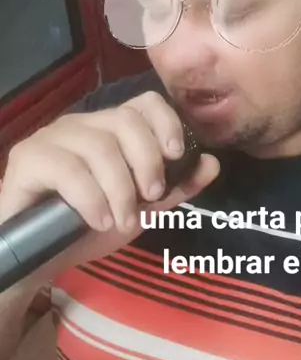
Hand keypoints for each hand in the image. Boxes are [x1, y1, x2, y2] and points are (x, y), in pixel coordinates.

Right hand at [0, 91, 219, 281]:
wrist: (37, 256)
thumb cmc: (87, 227)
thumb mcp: (140, 209)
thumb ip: (174, 187)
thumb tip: (212, 163)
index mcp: (110, 129)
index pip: (144, 103)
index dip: (166, 123)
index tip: (176, 155)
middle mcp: (82, 125)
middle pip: (125, 121)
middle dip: (148, 161)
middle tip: (152, 197)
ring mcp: (52, 138)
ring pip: (100, 146)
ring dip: (121, 189)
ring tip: (123, 220)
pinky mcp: (28, 158)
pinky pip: (68, 169)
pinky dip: (92, 198)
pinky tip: (98, 220)